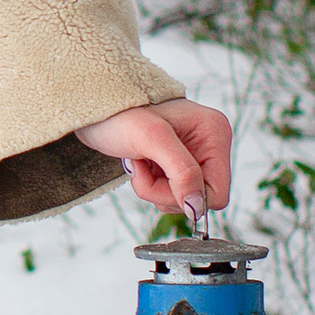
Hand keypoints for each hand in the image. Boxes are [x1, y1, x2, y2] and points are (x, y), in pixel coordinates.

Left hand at [74, 99, 233, 217]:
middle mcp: (209, 146)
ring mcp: (194, 156)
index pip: (217, 192)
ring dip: (154, 189)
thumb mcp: (152, 139)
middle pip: (198, 199)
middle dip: (166, 191)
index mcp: (215, 133)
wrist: (96, 108)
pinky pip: (170, 195)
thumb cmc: (120, 114)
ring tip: (140, 163)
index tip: (160, 178)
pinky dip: (151, 186)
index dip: (188, 195)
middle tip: (143, 169)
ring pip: (182, 200)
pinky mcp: (178, 165)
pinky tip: (141, 165)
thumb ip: (182, 172)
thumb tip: (197, 206)